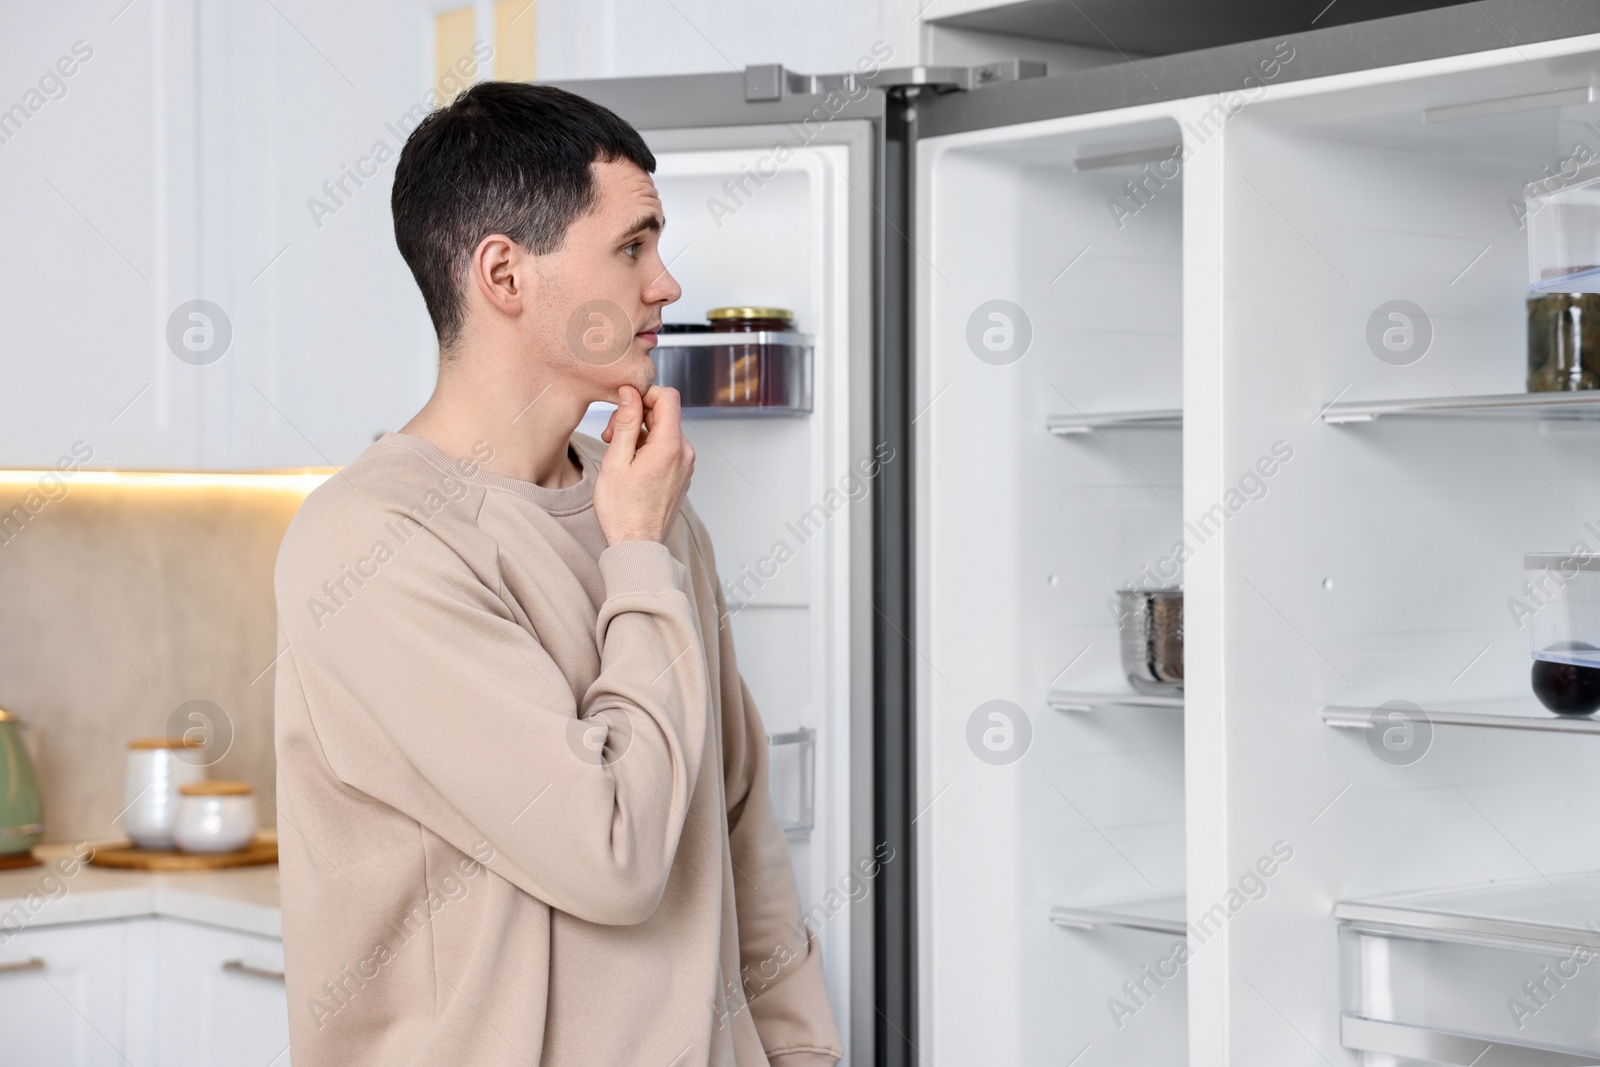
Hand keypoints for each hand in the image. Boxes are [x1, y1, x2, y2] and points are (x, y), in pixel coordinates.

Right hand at [594, 385, 693, 544]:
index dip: (644, 393)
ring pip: (663, 430)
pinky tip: (630, 465)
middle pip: (664, 413)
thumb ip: (625, 422)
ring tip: (618, 454)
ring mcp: (685, 465)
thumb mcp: (616, 461)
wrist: (638, 545)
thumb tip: (630, 393)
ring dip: (639, 433)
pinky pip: (666, 448)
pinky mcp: (681, 474)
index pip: (668, 397)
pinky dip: (648, 447)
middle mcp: (684, 453)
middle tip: (611, 436)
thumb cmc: (623, 510)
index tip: (622, 406)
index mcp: (670, 446)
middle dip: (635, 416)